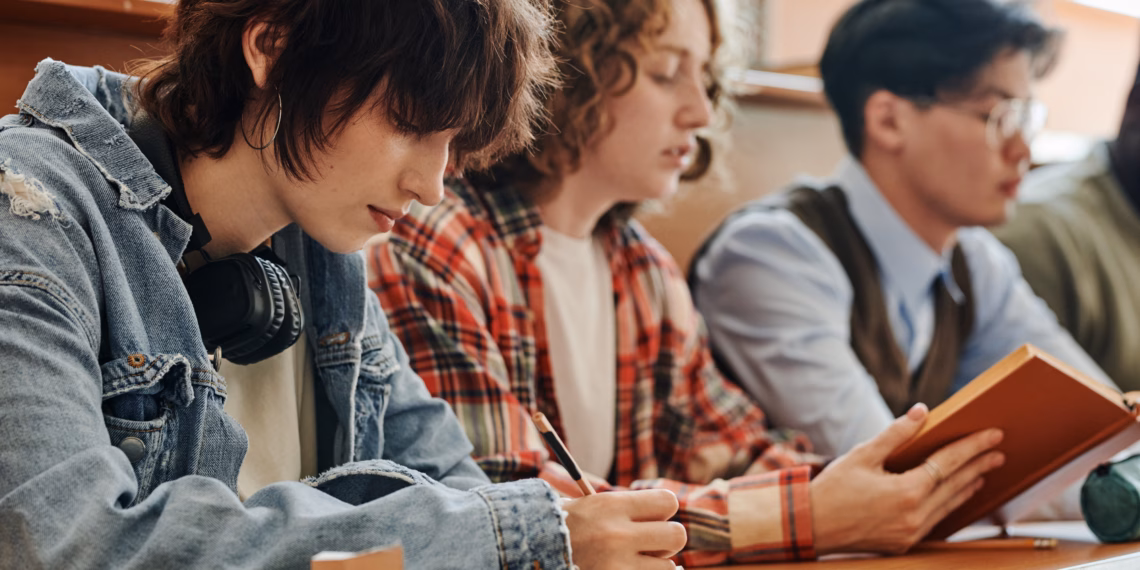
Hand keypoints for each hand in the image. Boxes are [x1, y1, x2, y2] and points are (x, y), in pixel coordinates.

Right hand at [563, 489, 686, 568]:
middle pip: (677, 535)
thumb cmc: (557, 528)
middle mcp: (617, 534)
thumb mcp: (584, 506)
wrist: (524, 551)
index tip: (650, 518)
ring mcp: (617, 565)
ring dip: (655, 566)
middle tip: (648, 544)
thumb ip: (621, 509)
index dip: (662, 511)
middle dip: (666, 541)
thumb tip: (662, 516)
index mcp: (609, 505)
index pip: (668, 502)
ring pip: (668, 567)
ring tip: (632, 562)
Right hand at [810, 403, 1004, 554]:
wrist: (810, 526)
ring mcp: (911, 534)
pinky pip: (935, 520)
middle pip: (955, 485)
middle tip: (998, 452)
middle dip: (978, 466)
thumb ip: (895, 434)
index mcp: (906, 492)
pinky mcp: (904, 544)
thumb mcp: (862, 455)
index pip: (948, 463)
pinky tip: (954, 495)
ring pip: (949, 506)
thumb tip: (922, 412)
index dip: (972, 447)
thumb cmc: (832, 488)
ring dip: (967, 487)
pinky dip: (948, 504)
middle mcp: (914, 516)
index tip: (993, 435)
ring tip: (982, 472)